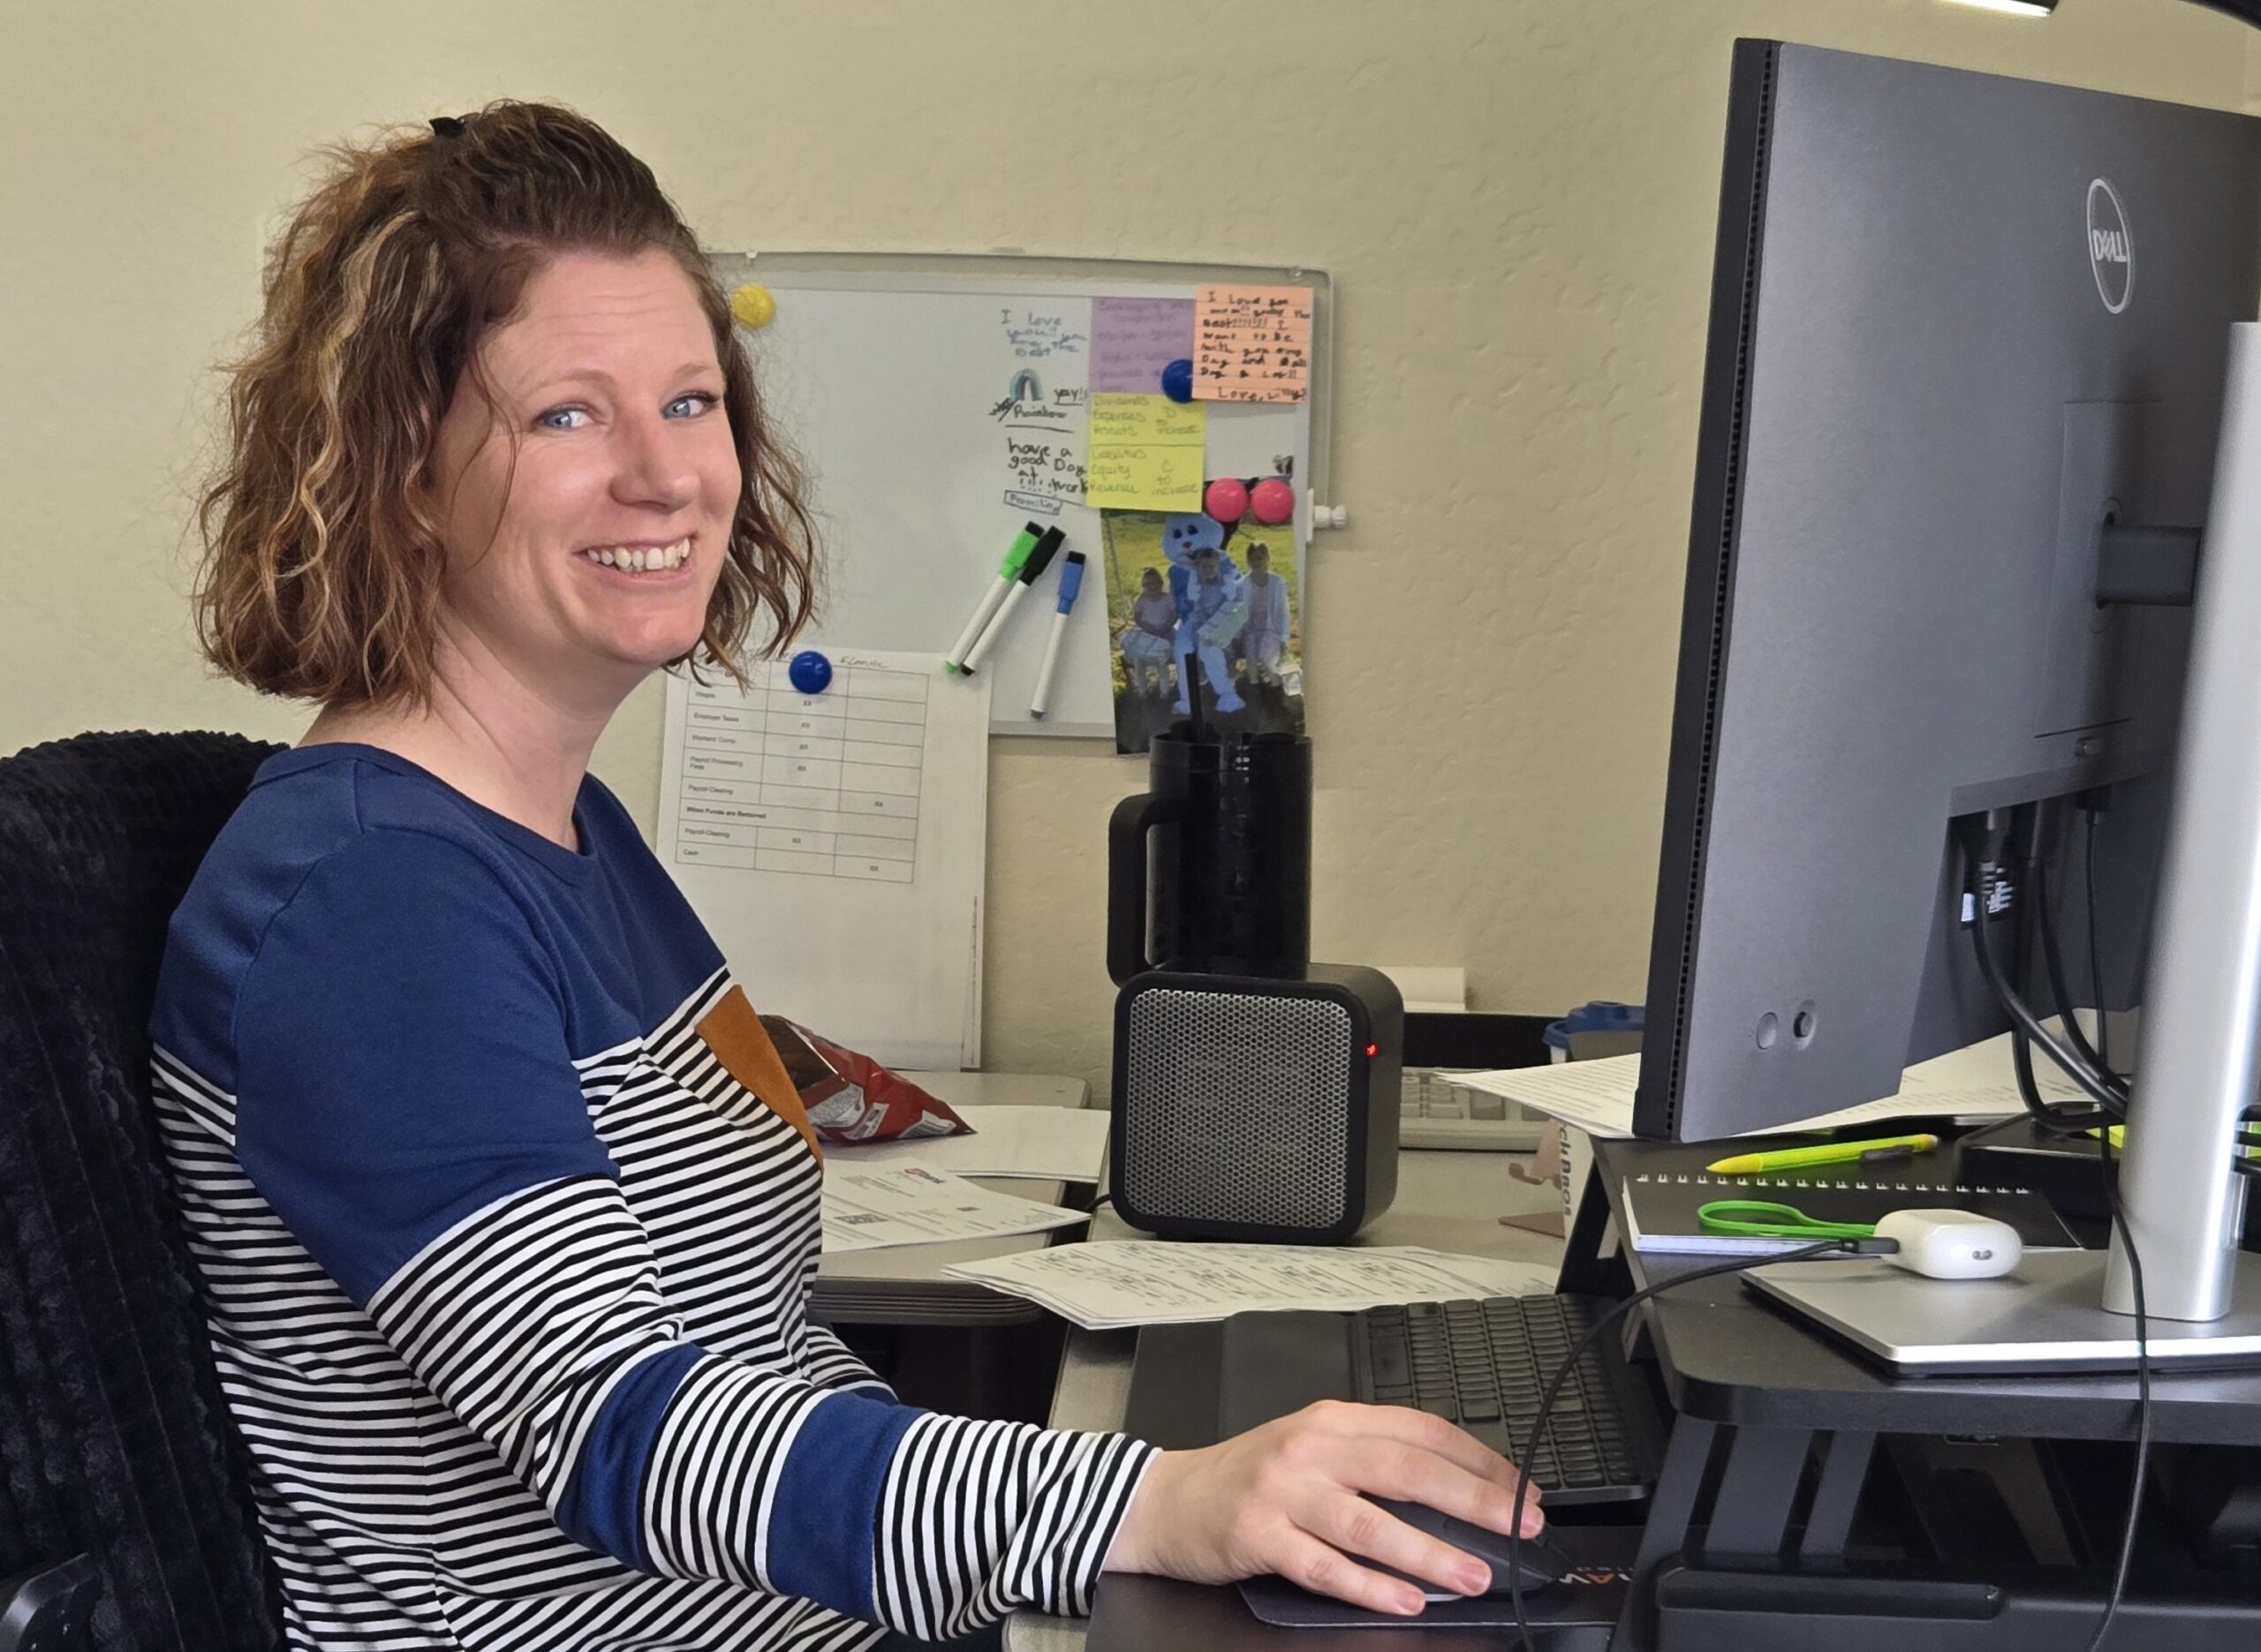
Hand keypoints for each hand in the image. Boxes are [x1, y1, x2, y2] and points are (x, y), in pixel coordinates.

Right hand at [1102, 1400, 1542, 1617]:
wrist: (1167, 1499)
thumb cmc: (1250, 1478)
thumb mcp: (1312, 1448)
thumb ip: (1371, 1457)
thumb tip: (1456, 1488)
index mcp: (1333, 1420)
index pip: (1421, 1430)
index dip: (1477, 1459)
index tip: (1521, 1488)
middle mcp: (1312, 1448)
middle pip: (1405, 1468)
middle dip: (1472, 1499)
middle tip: (1518, 1525)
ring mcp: (1284, 1492)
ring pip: (1369, 1521)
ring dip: (1427, 1551)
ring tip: (1471, 1575)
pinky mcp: (1259, 1535)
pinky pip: (1323, 1566)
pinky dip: (1367, 1585)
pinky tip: (1403, 1601)